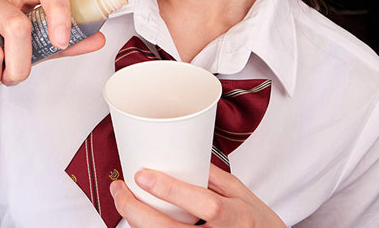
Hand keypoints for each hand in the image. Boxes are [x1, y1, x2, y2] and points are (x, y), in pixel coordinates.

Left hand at [110, 164, 286, 227]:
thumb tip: (181, 157)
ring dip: (135, 222)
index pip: (203, 204)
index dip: (170, 190)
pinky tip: (137, 218)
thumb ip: (213, 176)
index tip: (142, 175)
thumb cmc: (259, 223)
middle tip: (119, 190)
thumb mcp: (242, 194)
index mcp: (236, 216)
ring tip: (123, 200)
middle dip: (136, 211)